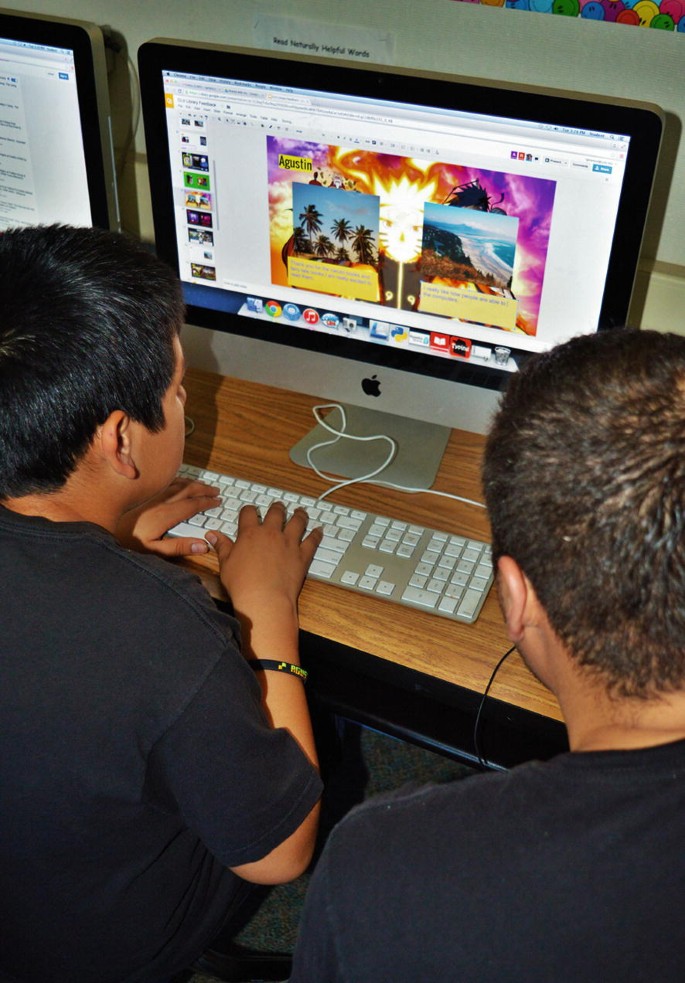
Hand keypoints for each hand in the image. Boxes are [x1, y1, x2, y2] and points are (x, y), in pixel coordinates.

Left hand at [116, 477, 220, 556]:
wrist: (100, 529)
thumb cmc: (126, 543)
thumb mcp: (154, 551)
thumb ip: (179, 547)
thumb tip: (203, 545)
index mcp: (165, 515)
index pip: (192, 505)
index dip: (207, 502)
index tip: (217, 502)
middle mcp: (159, 501)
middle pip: (187, 490)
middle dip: (204, 489)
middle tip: (216, 491)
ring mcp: (150, 495)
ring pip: (177, 483)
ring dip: (193, 483)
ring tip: (203, 485)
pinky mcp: (142, 493)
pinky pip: (165, 482)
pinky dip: (178, 480)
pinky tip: (180, 482)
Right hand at [206, 502, 322, 618]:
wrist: (264, 599)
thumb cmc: (243, 584)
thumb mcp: (226, 564)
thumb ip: (222, 546)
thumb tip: (212, 535)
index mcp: (250, 533)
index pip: (249, 513)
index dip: (249, 510)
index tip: (250, 511)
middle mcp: (271, 533)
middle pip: (276, 512)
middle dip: (277, 508)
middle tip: (278, 507)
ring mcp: (289, 543)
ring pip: (297, 521)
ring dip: (299, 515)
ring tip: (300, 511)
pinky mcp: (302, 555)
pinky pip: (312, 540)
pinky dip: (317, 534)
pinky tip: (319, 530)